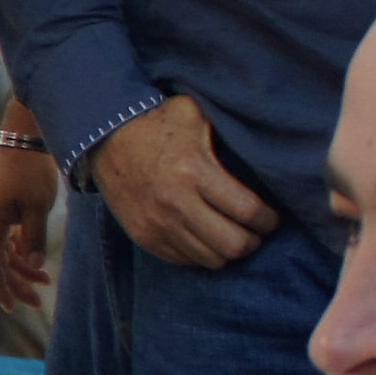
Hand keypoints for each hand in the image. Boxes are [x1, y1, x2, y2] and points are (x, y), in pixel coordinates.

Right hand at [0, 127, 59, 311]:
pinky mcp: (2, 210)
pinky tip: (36, 259)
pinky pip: (9, 240)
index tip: (13, 308)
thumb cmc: (30, 171)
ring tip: (46, 282)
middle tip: (39, 302)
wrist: (24, 139)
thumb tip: (34, 266)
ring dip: (23, 269)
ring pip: (5, 254)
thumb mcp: (38, 207)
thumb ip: (34, 239)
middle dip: (18, 284)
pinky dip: (22, 252)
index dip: (3, 289)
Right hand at [86, 95, 272, 269]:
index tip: (272, 217)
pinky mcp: (145, 237)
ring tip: (233, 236)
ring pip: (211, 259)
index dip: (268, 220)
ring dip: (228, 251)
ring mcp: (158, 225)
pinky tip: (206, 238)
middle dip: (253, 241)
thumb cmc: (156, 122)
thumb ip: (225, 127)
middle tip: (257, 231)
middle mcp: (176, 204)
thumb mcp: (193, 113)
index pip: (247, 211)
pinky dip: (202, 254)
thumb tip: (261, 138)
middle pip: (233, 244)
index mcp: (194, 171)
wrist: (103, 138)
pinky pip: (185, 261)